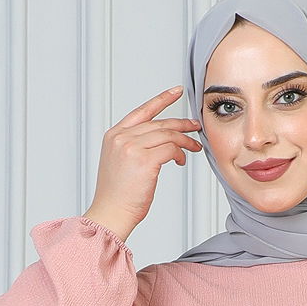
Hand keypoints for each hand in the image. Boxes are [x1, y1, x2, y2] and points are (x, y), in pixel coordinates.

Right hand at [82, 86, 203, 240]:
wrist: (111, 213)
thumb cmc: (117, 196)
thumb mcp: (120, 163)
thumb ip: (134, 147)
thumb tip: (159, 143)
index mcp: (114, 135)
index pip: (142, 111)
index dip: (161, 100)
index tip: (176, 92)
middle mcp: (122, 137)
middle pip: (159, 123)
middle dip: (181, 124)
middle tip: (195, 126)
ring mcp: (132, 147)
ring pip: (167, 135)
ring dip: (184, 140)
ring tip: (194, 146)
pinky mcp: (144, 160)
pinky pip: (170, 149)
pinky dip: (180, 153)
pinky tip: (181, 160)